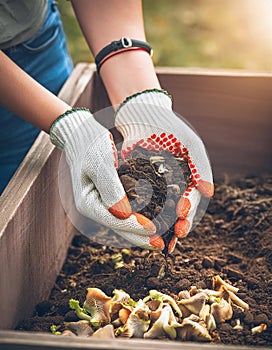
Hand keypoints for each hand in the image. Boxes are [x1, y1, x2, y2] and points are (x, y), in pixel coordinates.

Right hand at [50, 108, 163, 249]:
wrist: (82, 135)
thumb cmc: (90, 145)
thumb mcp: (100, 162)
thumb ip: (111, 188)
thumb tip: (124, 214)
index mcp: (88, 203)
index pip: (113, 220)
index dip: (134, 227)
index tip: (153, 229)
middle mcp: (95, 207)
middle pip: (120, 228)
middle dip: (141, 237)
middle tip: (162, 245)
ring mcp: (103, 204)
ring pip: (125, 223)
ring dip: (142, 232)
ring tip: (163, 240)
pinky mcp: (112, 198)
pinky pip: (128, 213)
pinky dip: (141, 218)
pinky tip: (157, 221)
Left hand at [115, 89, 213, 252]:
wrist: (141, 115)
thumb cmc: (169, 127)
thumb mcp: (190, 143)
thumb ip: (200, 165)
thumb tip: (209, 192)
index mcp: (188, 178)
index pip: (191, 199)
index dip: (188, 210)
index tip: (182, 216)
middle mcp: (172, 186)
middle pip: (176, 211)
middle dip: (176, 224)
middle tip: (174, 236)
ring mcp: (154, 187)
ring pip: (159, 212)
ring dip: (160, 227)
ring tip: (159, 242)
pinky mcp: (137, 185)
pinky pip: (140, 204)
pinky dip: (141, 216)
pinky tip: (138, 226)